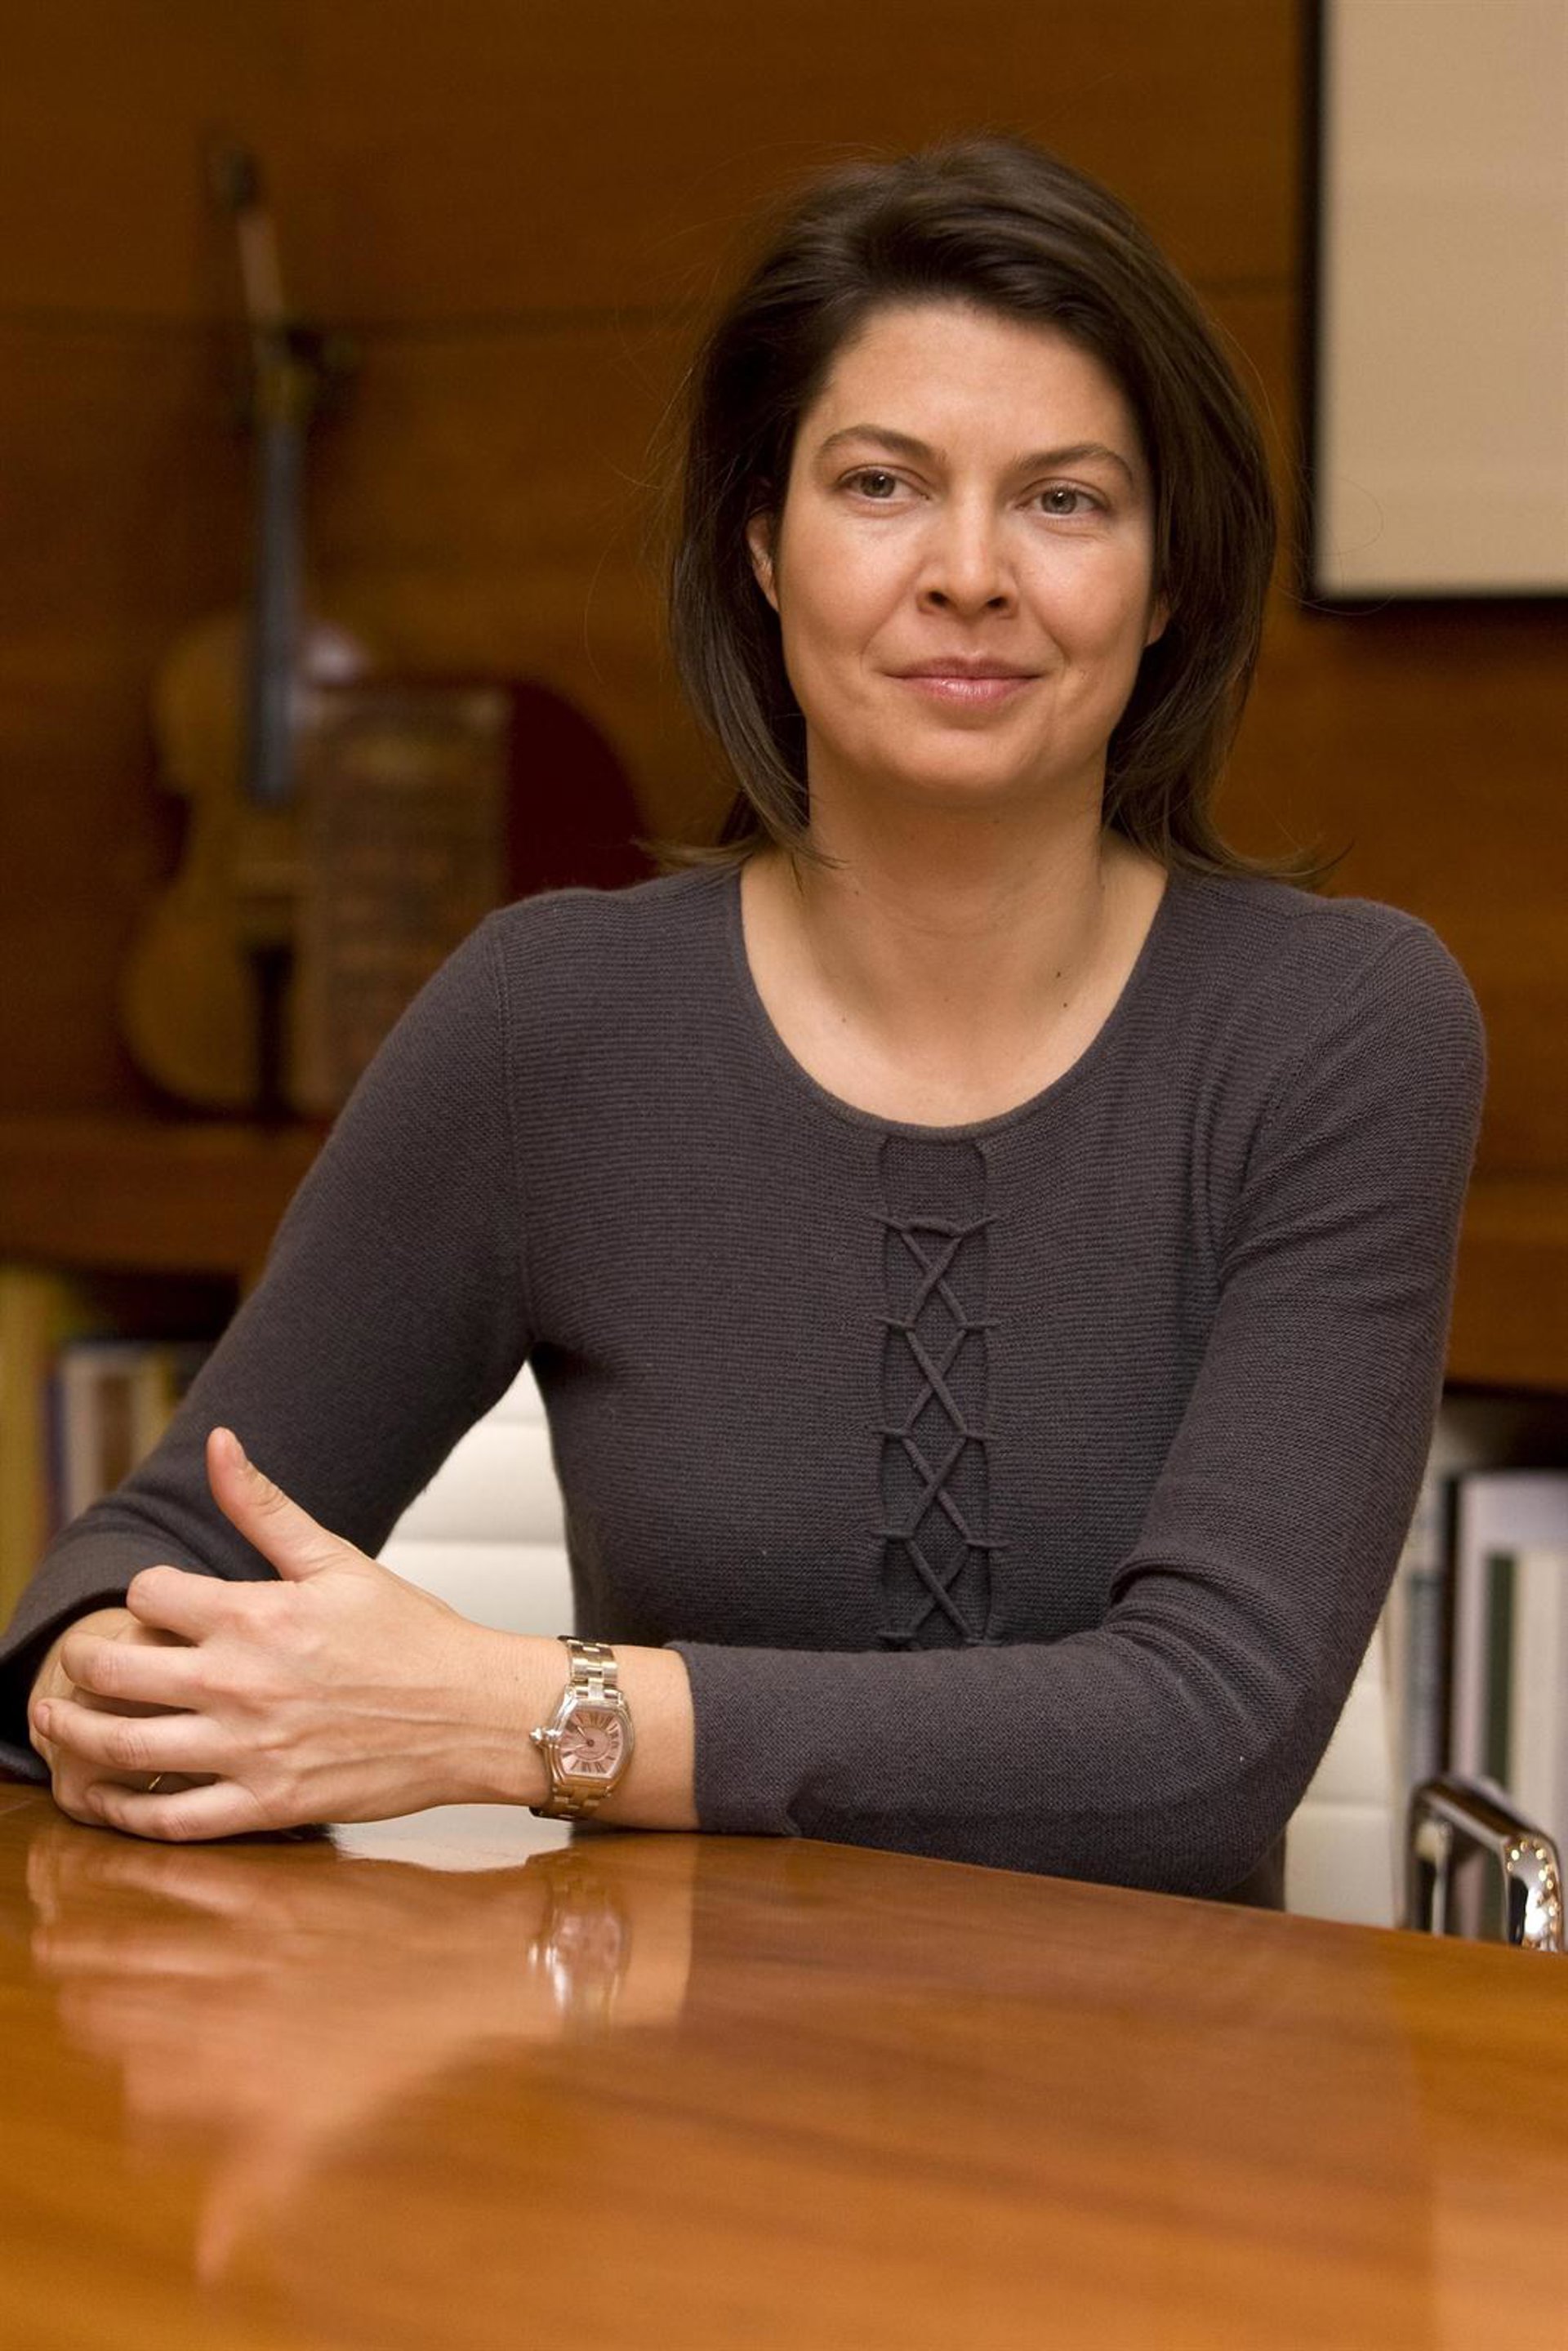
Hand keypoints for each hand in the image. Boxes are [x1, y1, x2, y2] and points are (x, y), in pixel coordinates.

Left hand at [27, 1429, 551, 1842]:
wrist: (474, 1712)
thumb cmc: (412, 1635)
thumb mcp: (336, 1559)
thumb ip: (264, 1506)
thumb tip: (219, 1443)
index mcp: (255, 1614)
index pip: (146, 1595)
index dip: (144, 1596)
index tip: (155, 1608)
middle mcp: (240, 1682)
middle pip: (112, 1672)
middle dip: (81, 1667)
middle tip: (75, 1669)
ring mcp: (249, 1750)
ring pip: (122, 1748)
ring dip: (73, 1737)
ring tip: (55, 1727)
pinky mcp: (265, 1805)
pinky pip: (170, 1820)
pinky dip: (126, 1812)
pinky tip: (111, 1799)